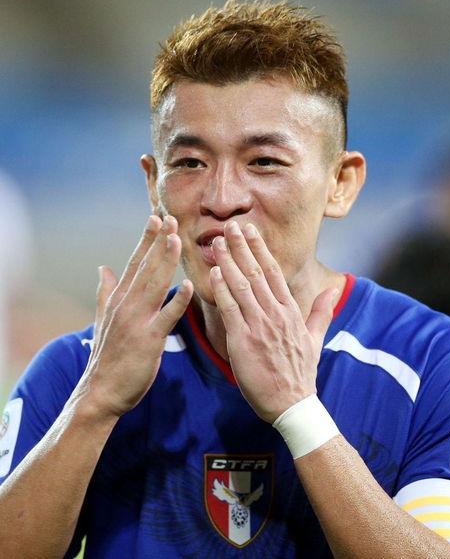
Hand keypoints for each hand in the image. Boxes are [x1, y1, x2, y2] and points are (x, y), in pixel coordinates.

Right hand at [77, 215, 192, 417]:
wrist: (101, 391)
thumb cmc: (107, 356)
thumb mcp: (103, 319)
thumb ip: (105, 291)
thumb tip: (102, 267)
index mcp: (119, 299)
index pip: (135, 262)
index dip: (146, 239)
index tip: (156, 217)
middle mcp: (127, 305)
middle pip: (146, 268)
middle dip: (158, 241)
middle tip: (170, 218)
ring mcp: (137, 321)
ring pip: (155, 285)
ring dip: (166, 261)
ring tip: (177, 238)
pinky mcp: (148, 340)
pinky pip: (166, 317)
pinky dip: (177, 301)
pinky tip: (188, 285)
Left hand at [209, 221, 337, 422]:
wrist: (292, 404)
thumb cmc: (300, 372)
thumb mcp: (315, 339)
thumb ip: (322, 311)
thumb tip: (334, 289)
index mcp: (290, 311)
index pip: (273, 272)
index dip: (260, 249)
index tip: (250, 231)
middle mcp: (275, 313)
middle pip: (256, 273)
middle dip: (242, 247)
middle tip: (230, 226)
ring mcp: (259, 326)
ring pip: (242, 286)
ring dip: (229, 262)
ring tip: (217, 242)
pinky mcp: (243, 340)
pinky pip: (230, 310)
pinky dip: (222, 290)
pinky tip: (214, 273)